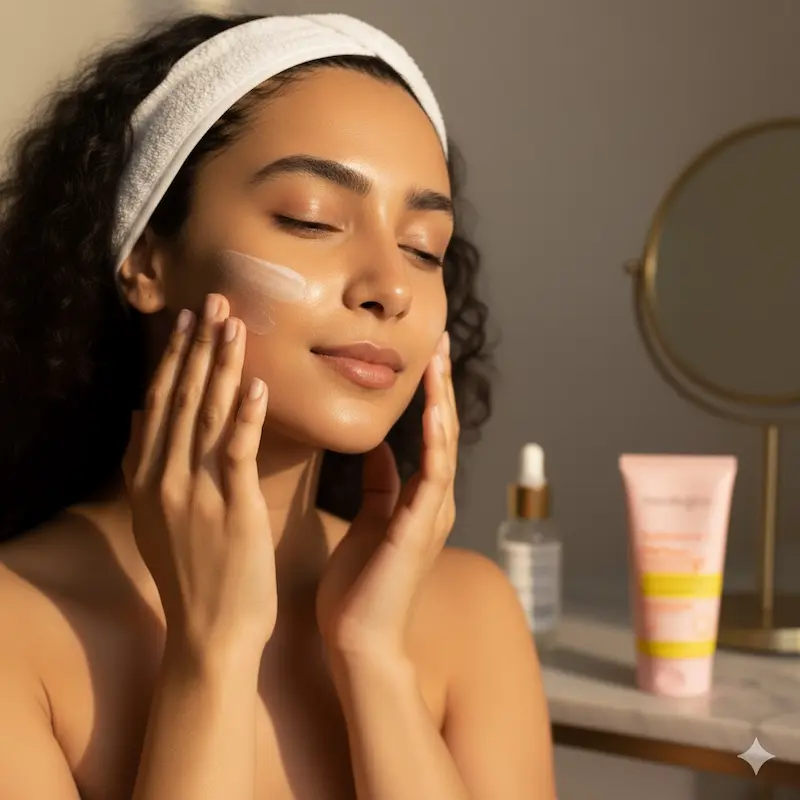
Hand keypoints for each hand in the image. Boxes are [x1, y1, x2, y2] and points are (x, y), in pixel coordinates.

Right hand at [123, 294, 275, 661]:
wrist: (210, 632)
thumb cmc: (193, 573)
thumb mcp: (157, 517)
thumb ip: (147, 465)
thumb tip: (141, 418)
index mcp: (148, 478)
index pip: (160, 404)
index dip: (174, 359)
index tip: (188, 321)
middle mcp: (164, 479)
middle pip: (181, 399)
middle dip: (199, 347)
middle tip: (215, 301)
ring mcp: (196, 493)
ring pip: (207, 416)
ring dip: (221, 366)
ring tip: (234, 324)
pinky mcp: (231, 509)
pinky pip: (236, 453)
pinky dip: (244, 416)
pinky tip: (255, 384)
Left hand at [316, 332, 457, 660]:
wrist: (357, 641)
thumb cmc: (358, 587)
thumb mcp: (369, 522)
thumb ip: (382, 485)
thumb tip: (382, 449)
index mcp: (418, 499)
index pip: (427, 434)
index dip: (427, 395)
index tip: (423, 356)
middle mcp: (433, 502)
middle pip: (442, 431)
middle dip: (440, 385)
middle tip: (438, 340)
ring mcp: (432, 515)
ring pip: (443, 444)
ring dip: (442, 400)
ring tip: (439, 358)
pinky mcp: (420, 528)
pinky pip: (433, 474)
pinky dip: (435, 439)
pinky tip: (433, 407)